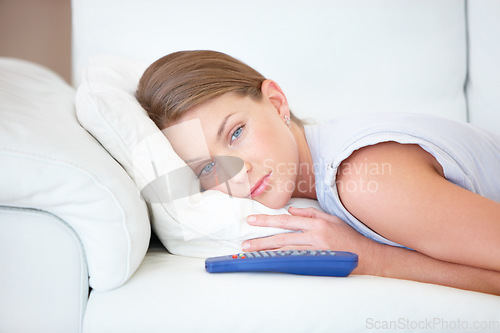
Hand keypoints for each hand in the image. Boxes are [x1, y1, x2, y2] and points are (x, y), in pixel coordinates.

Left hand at [242, 206, 382, 274]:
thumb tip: (291, 209)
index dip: (268, 220)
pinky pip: (296, 261)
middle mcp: (315, 236)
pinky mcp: (319, 263)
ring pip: (286, 251)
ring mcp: (316, 251)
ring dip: (267, 253)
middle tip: (245, 243)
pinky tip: (269, 263)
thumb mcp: (332, 219)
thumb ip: (311, 213)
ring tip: (252, 254)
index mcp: (316, 223)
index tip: (252, 220)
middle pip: (282, 238)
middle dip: (261, 240)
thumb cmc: (349, 236)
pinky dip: (281, 262)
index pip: (286, 220)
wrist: (367, 256)